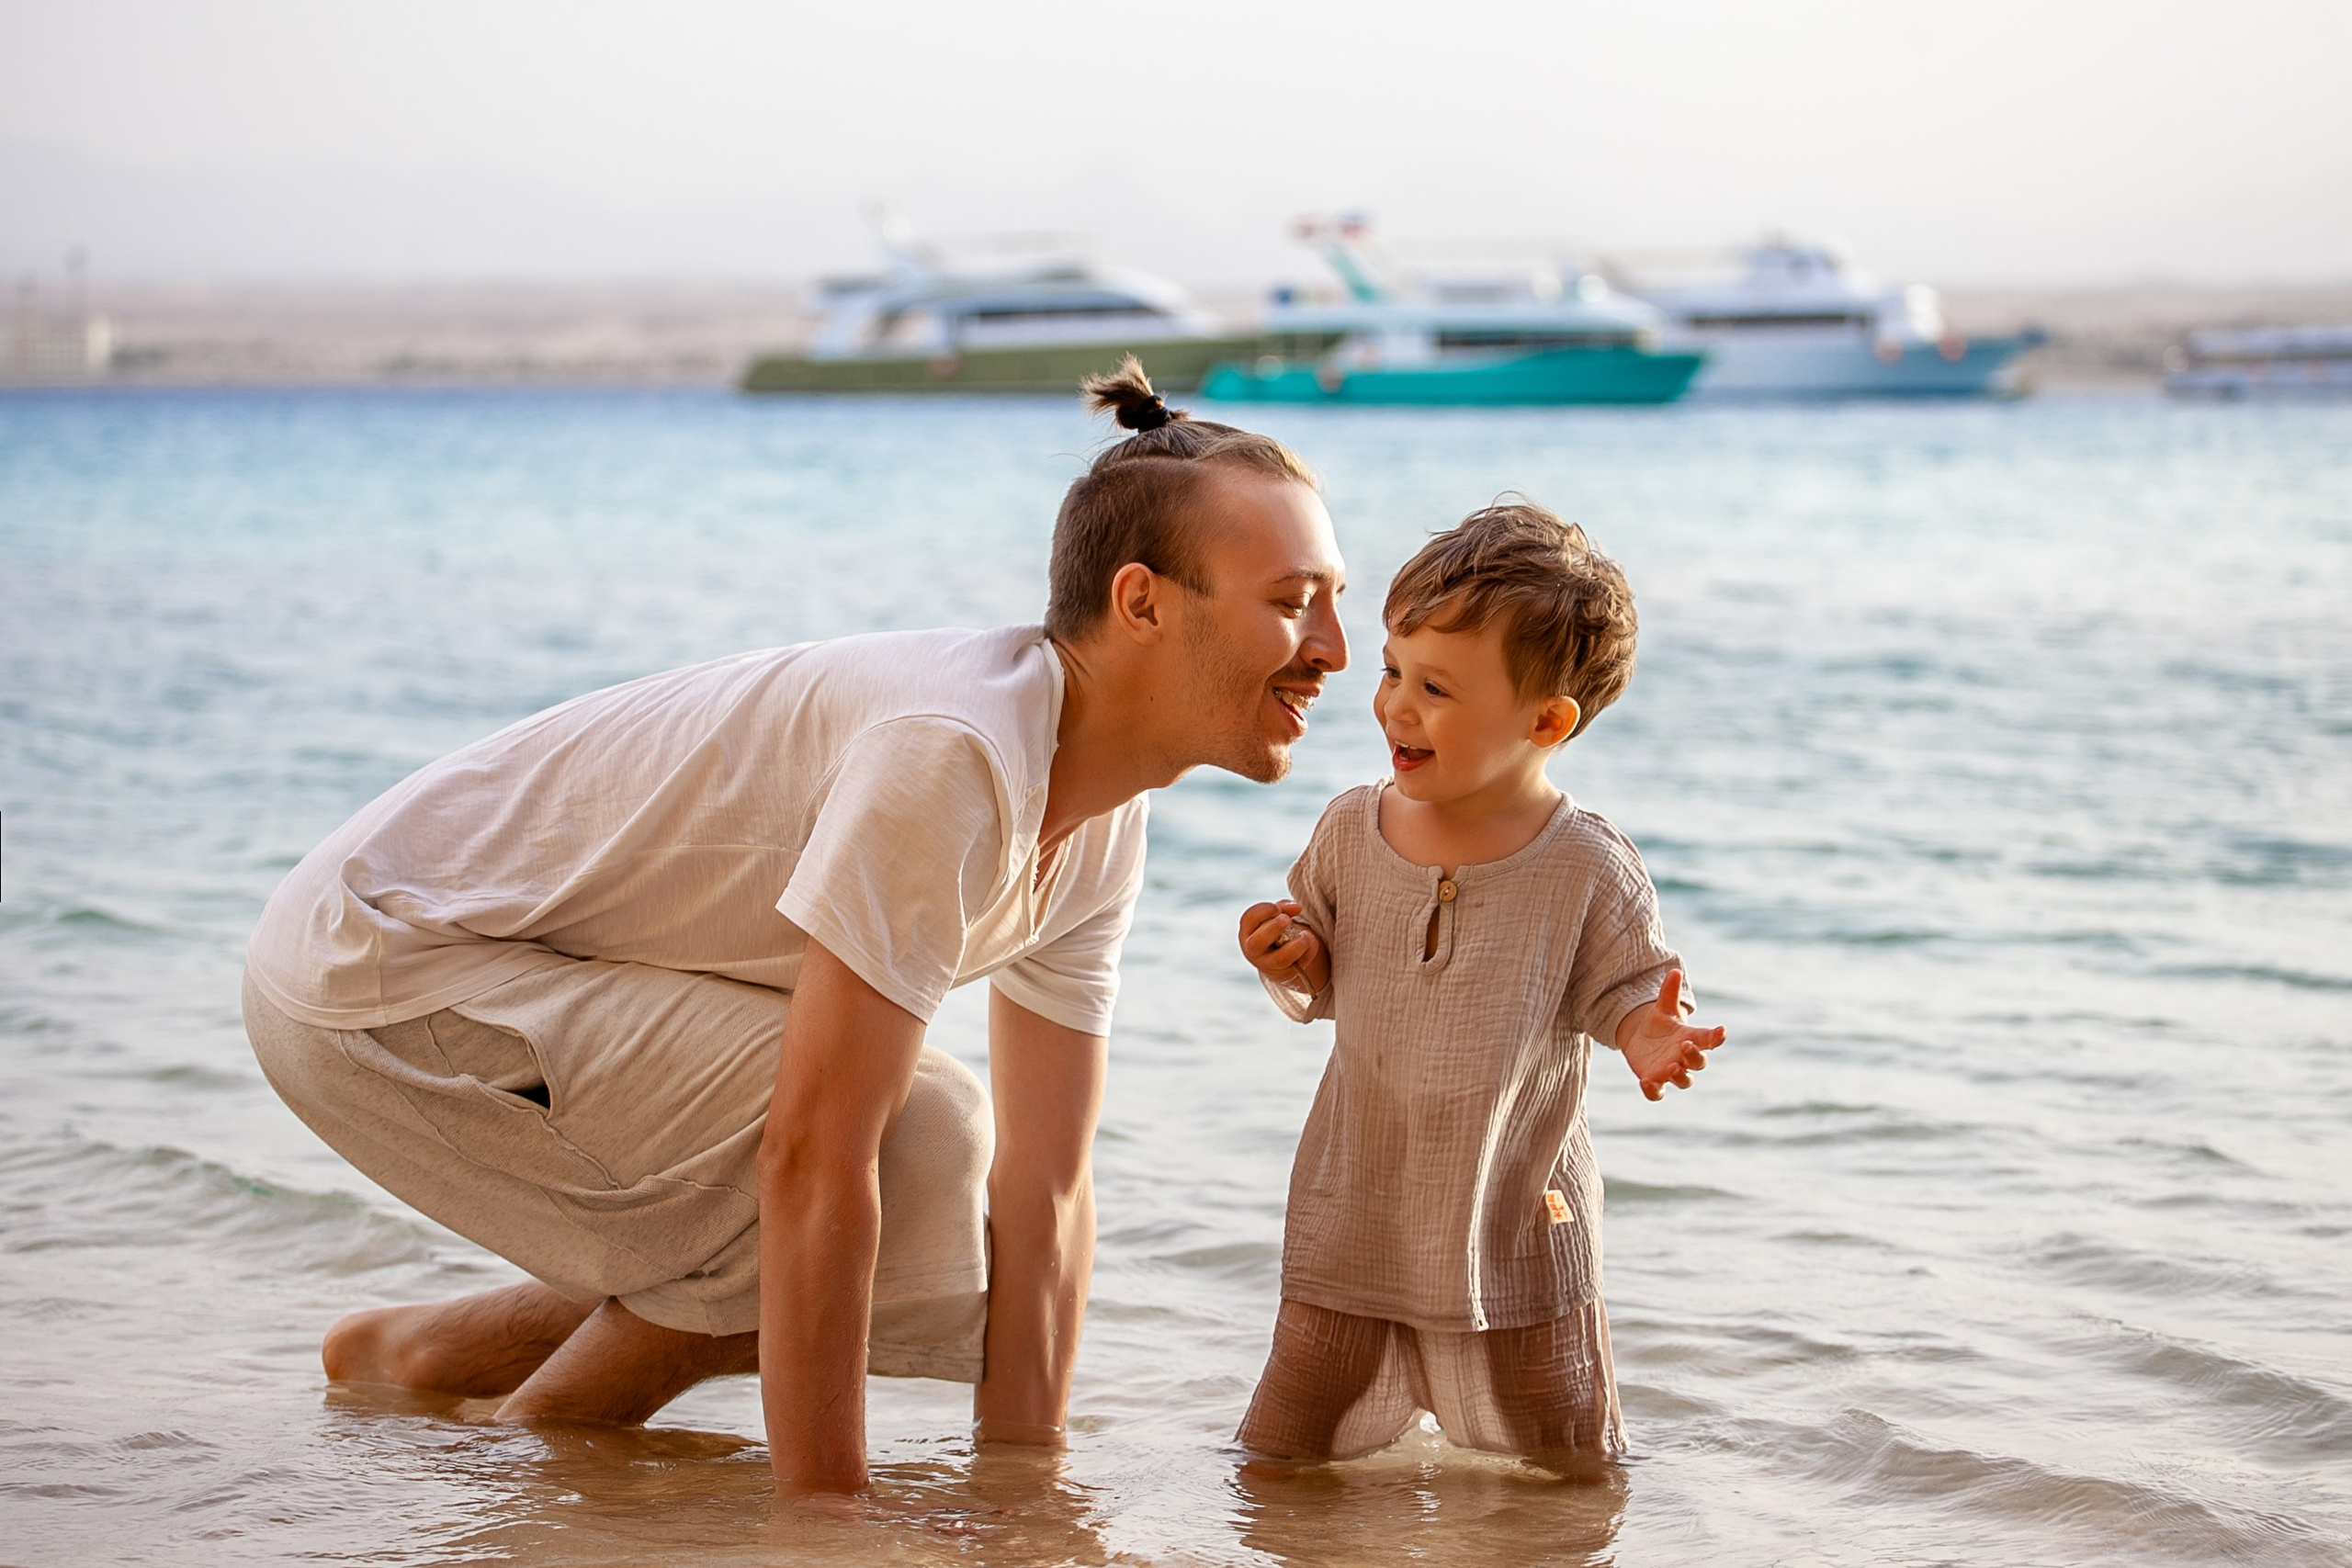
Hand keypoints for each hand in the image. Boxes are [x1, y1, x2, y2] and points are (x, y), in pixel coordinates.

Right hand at [1239, 900, 1328, 996]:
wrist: (1280, 957)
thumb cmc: (1275, 930)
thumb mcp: (1275, 916)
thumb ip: (1283, 908)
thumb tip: (1296, 907)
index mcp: (1247, 931)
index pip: (1249, 919)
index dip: (1263, 911)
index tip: (1277, 908)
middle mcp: (1253, 950)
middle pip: (1257, 942)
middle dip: (1273, 929)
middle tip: (1287, 920)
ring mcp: (1267, 964)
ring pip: (1279, 959)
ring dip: (1295, 946)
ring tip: (1306, 936)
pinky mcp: (1284, 974)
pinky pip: (1297, 965)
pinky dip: (1308, 953)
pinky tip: (1311, 944)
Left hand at [1612, 970, 1724, 1101]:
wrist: (1641, 1040)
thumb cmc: (1660, 1025)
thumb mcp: (1663, 1008)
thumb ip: (1669, 992)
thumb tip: (1674, 970)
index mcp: (1691, 1038)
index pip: (1709, 1039)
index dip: (1717, 1036)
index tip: (1721, 1030)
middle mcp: (1684, 1058)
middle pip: (1699, 1063)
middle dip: (1695, 1056)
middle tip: (1685, 1047)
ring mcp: (1671, 1071)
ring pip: (1684, 1081)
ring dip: (1680, 1076)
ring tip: (1672, 1067)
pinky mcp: (1654, 1081)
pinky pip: (1657, 1093)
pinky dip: (1653, 1091)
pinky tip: (1646, 1083)